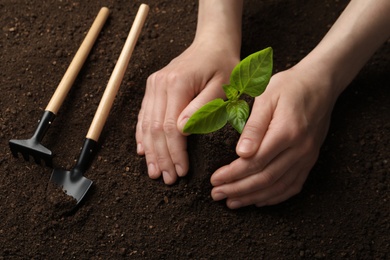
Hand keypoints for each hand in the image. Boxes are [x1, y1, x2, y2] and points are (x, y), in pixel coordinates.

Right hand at [136, 41, 238, 183]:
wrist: (211, 43)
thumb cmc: (223, 66)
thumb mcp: (222, 86)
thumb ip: (203, 108)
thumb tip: (181, 130)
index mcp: (176, 84)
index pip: (169, 127)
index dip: (174, 152)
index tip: (182, 171)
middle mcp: (159, 85)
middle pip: (154, 129)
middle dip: (161, 157)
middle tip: (167, 179)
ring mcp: (153, 86)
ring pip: (146, 125)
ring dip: (150, 151)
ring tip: (154, 172)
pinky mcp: (153, 88)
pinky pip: (143, 116)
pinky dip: (143, 136)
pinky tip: (143, 151)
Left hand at [210, 67, 335, 207]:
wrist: (320, 84)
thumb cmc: (288, 87)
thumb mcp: (266, 97)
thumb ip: (254, 126)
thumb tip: (241, 153)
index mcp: (286, 132)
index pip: (255, 162)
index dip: (232, 174)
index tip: (214, 180)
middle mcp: (299, 149)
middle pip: (265, 179)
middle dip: (238, 190)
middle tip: (216, 194)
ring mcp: (307, 157)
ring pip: (278, 187)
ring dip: (253, 197)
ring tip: (232, 202)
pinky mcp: (310, 160)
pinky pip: (293, 185)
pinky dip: (275, 197)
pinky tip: (259, 201)